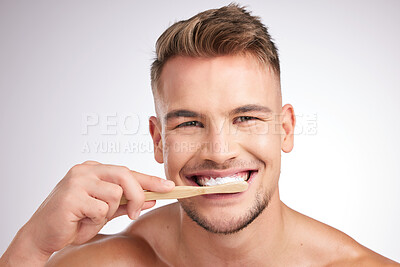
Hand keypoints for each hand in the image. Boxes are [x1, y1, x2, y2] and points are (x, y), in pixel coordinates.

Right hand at [21, 161, 174, 256]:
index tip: (169, 187)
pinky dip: (94, 222)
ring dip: (107, 214)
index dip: (149, 180)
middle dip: (137, 196)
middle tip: (135, 213)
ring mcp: (76, 180)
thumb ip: (126, 204)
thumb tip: (151, 198)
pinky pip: (100, 209)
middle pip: (125, 175)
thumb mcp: (105, 212)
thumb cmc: (73, 221)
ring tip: (90, 220)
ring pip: (114, 194)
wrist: (41, 236)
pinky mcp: (71, 196)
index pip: (127, 171)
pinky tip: (81, 224)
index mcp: (93, 169)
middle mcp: (85, 170)